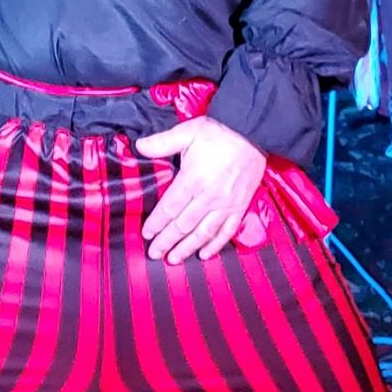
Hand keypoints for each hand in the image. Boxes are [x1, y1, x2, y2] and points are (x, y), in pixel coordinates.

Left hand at [134, 117, 266, 262]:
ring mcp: (226, 204)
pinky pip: (227, 231)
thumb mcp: (187, 132)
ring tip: (174, 259)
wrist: (252, 132)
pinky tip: (204, 254)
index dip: (156, 223)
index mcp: (193, 179)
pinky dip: (215, 245)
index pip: (169, 208)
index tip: (146, 234)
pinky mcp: (240, 206)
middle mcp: (209, 197)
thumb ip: (162, 142)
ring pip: (203, 233)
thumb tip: (138, 145)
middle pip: (183, 225)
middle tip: (154, 254)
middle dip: (167, 241)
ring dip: (187, 248)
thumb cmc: (218, 132)